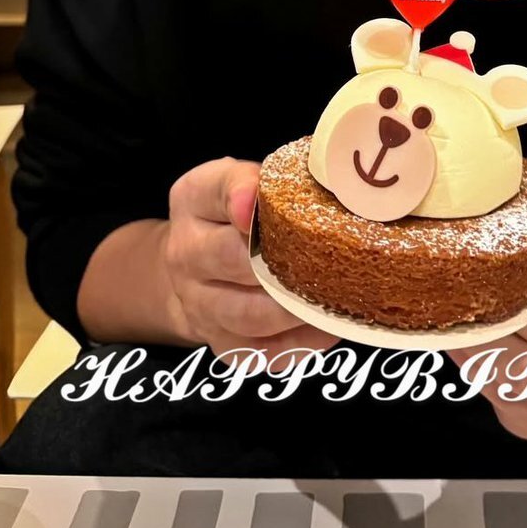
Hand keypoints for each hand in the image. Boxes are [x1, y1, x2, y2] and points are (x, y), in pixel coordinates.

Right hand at [164, 156, 338, 365]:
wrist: (195, 268)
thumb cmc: (236, 214)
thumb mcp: (243, 178)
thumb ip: (271, 176)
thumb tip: (318, 178)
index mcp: (194, 200)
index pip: (215, 190)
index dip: (239, 194)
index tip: (258, 202)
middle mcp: (187, 254)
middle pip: (232, 258)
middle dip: (282, 256)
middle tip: (332, 251)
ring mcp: (202, 306)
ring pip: (251, 314)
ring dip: (297, 306)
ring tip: (340, 293)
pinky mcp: (224, 344)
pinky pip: (265, 351)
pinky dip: (303, 341)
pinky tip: (332, 325)